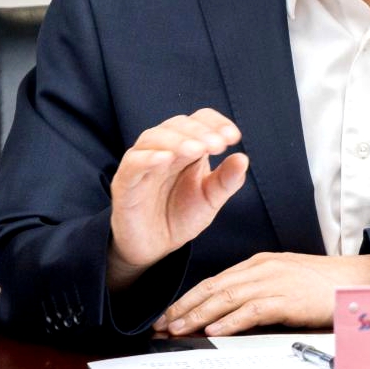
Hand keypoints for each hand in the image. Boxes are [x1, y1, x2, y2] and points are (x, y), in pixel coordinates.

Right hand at [107, 108, 248, 290]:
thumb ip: (226, 180)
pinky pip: (134, 162)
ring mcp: (143, 162)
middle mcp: (164, 148)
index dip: (216, 123)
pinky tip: (166, 159)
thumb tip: (244, 158)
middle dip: (200, 132)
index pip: (200, 120)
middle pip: (178, 124)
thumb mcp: (210, 199)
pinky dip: (148, 157)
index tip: (233, 138)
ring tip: (197, 150)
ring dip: (178, 140)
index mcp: (188, 146)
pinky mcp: (125, 181)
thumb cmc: (181, 216)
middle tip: (217, 145)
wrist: (154, 248)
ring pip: (154, 137)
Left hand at [155, 252, 369, 335]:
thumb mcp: (283, 280)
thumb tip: (228, 311)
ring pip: (227, 297)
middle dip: (185, 306)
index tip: (169, 313)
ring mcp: (274, 281)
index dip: (189, 297)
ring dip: (198, 315)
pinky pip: (252, 310)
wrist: (355, 281)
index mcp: (259, 263)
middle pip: (214, 287)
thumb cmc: (321, 284)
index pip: (215, 279)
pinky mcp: (286, 298)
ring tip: (178, 329)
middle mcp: (262, 268)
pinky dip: (230, 321)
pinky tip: (214, 331)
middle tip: (162, 324)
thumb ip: (257, 289)